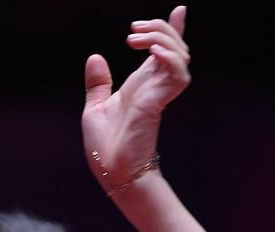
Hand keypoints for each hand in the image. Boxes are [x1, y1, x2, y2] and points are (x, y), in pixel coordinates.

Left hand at [82, 6, 190, 191]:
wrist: (112, 172)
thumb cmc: (105, 148)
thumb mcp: (95, 108)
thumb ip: (98, 84)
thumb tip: (96, 57)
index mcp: (141, 86)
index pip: (162, 52)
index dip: (171, 30)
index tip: (178, 11)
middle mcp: (154, 87)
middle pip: (174, 47)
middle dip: (160, 29)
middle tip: (133, 31)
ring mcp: (159, 94)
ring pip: (179, 55)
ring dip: (161, 38)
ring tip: (134, 38)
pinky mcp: (158, 102)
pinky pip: (177, 73)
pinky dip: (169, 57)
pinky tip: (152, 51)